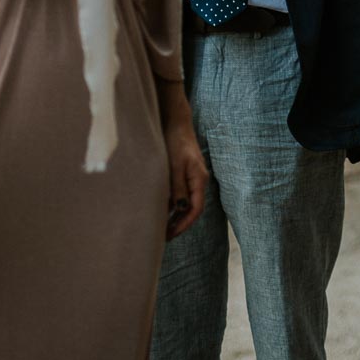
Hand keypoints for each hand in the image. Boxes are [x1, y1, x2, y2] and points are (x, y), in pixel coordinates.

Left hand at [164, 115, 208, 241]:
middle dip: (179, 224)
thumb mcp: (175, 166)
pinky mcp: (183, 173)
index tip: (171, 234)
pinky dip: (172, 205)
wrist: (175, 123)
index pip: (196, 209)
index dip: (184, 224)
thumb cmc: (176, 142)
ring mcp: (191, 177)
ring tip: (160, 229)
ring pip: (185, 203)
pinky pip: (180, 194)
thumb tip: (180, 209)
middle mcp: (198, 180)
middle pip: (192, 209)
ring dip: (175, 216)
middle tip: (164, 237)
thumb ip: (178, 187)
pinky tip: (160, 210)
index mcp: (199, 179)